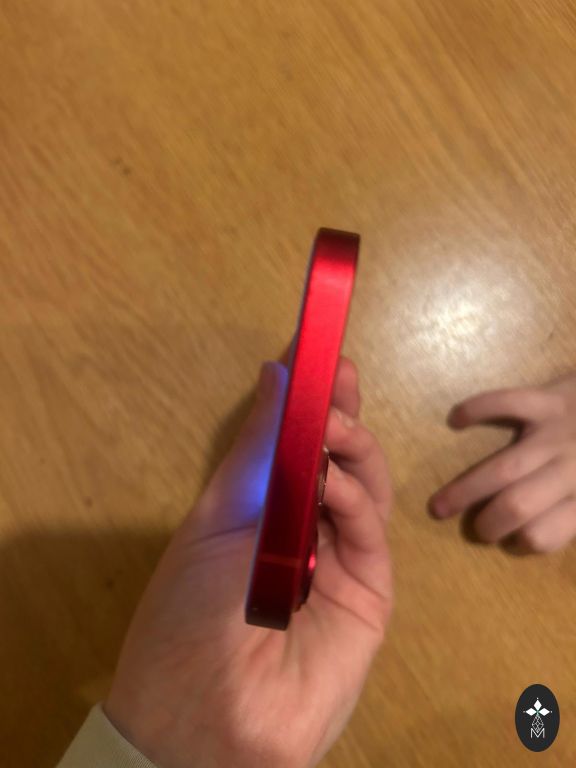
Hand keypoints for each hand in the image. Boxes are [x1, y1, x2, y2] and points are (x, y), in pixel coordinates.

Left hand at [105, 354, 392, 767]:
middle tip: (339, 370)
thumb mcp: (217, 520)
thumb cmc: (191, 616)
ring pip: (362, 484)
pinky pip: (369, 530)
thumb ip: (256, 452)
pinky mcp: (370, 589)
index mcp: (260, 507)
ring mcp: (340, 556)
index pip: (290, 439)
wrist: (207, 719)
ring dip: (350, 445)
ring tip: (333, 420)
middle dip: (339, 409)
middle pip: (334, 455)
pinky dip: (352, 497)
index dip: (304, 394)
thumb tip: (275, 377)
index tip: (312, 346)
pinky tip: (330, 478)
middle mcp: (303, 524)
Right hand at [430, 374, 575, 552]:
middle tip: (473, 530)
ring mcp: (557, 433)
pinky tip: (456, 420)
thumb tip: (541, 536)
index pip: (542, 535)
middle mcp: (571, 470)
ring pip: (503, 469)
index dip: (521, 543)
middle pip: (517, 507)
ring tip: (439, 506)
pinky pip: (506, 402)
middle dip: (486, 525)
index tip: (511, 541)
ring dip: (465, 490)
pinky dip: (477, 409)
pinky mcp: (549, 399)